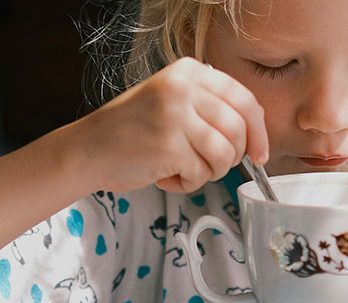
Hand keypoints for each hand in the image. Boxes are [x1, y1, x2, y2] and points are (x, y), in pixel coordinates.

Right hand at [73, 57, 268, 193]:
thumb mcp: (171, 102)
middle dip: (232, 157)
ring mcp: (176, 116)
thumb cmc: (129, 132)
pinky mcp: (170, 146)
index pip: (244, 99)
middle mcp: (183, 88)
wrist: (88, 150)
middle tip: (211, 166)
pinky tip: (167, 176)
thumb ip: (208, 106)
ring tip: (185, 169)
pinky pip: (203, 174)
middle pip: (239, 129)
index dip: (258, 131)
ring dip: (210, 172)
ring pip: (226, 154)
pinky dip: (189, 184)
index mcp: (188, 71)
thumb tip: (254, 128)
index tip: (260, 153)